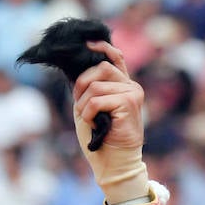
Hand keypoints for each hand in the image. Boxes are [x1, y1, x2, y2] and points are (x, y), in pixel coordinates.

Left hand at [72, 40, 147, 203]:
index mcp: (123, 85)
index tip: (88, 43)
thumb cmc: (101, 138)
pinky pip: (97, 99)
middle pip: (101, 67)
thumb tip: (72, 70)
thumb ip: (88, 89)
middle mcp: (131, 86)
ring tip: (88, 118)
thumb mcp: (90, 108)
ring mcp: (132, 93)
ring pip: (96, 86)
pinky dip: (88, 112)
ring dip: (83, 104)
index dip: (102, 47)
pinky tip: (94, 123)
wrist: (114, 161)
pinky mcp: (129, 103)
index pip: (115, 57)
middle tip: (79, 104)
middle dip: (82, 84)